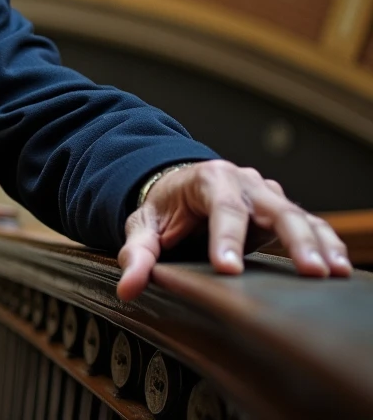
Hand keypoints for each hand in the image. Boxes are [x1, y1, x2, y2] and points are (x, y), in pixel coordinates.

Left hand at [116, 159, 351, 300]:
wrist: (178, 188)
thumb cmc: (164, 209)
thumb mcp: (143, 226)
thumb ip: (137, 254)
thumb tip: (128, 287)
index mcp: (207, 179)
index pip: (220, 207)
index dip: (227, 237)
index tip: (229, 269)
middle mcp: (243, 182)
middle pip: (271, 208)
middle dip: (291, 238)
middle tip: (307, 270)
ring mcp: (266, 195)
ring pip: (296, 215)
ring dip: (316, 243)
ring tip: (331, 271)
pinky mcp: (280, 211)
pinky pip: (309, 223)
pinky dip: (326, 242)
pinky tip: (339, 266)